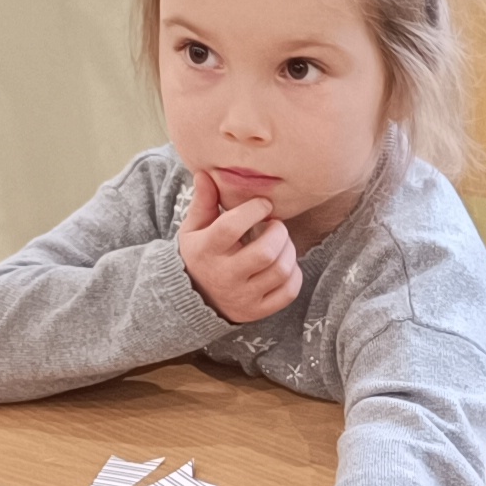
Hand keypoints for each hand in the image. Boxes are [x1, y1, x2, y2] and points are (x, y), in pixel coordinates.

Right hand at [180, 163, 302, 324]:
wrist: (191, 300)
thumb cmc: (198, 255)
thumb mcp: (193, 228)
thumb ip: (203, 202)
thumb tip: (205, 174)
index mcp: (206, 250)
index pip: (232, 227)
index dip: (254, 210)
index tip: (263, 204)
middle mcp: (224, 276)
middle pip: (265, 252)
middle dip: (279, 232)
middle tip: (276, 225)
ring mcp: (242, 297)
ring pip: (281, 271)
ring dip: (289, 250)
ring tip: (281, 242)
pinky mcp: (256, 311)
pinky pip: (288, 292)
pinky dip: (294, 275)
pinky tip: (285, 264)